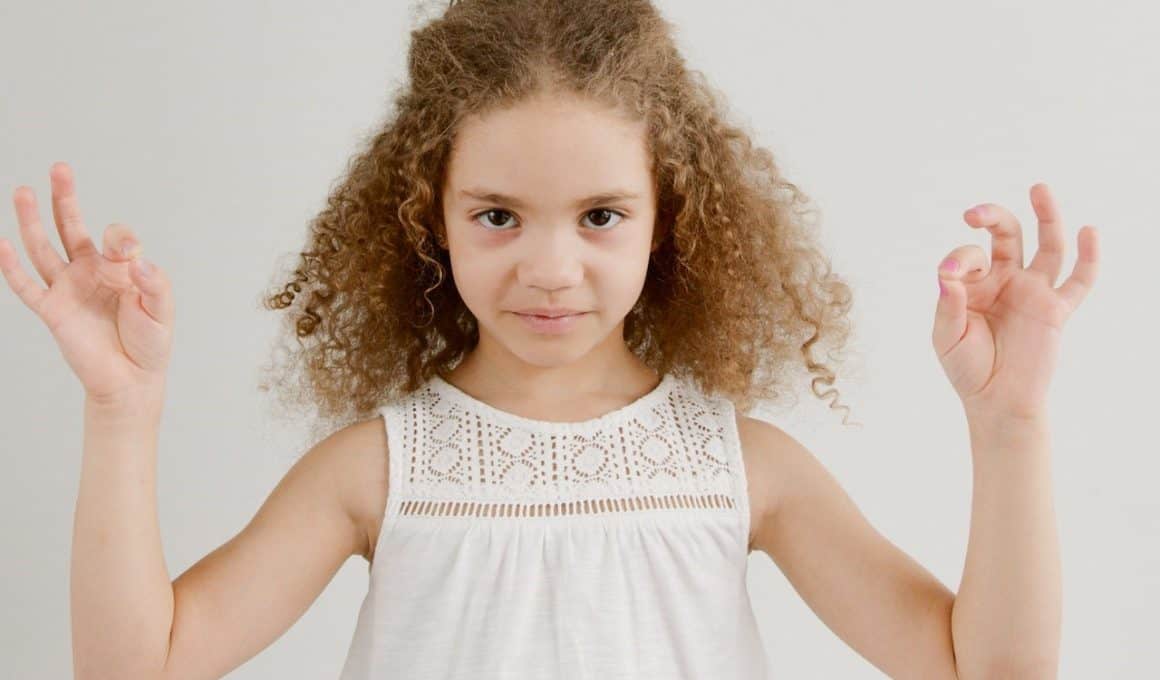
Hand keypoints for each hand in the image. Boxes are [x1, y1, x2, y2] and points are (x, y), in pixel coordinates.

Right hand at [0, 162, 174, 405]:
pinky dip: (12, 267)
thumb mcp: (161, 309)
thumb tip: (137, 259)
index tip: (131, 254)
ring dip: (32, 221)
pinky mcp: (53, 311)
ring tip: (23, 191)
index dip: (123, 240)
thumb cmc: (149, 342)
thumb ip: (154, 282)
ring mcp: (68, 289)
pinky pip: (27, 286)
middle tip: (60, 168)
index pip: (116, 237)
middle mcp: (90, 272)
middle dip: (65, 198)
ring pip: (43, 248)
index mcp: (119, 268)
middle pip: (71, 227)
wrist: (133, 379)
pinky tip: (1, 244)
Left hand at [932, 183, 1099, 420]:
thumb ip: (947, 305)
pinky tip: (1090, 231)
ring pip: (1046, 246)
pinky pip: (1079, 280)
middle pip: (1007, 236)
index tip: (950, 275)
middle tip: (975, 213)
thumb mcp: (946, 337)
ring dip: (1045, 216)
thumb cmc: (967, 369)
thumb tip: (946, 273)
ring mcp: (1032, 292)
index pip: (968, 256)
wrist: (996, 401)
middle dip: (993, 218)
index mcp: (974, 285)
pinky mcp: (1056, 309)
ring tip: (1039, 188)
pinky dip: (1089, 257)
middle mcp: (1005, 281)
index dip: (959, 259)